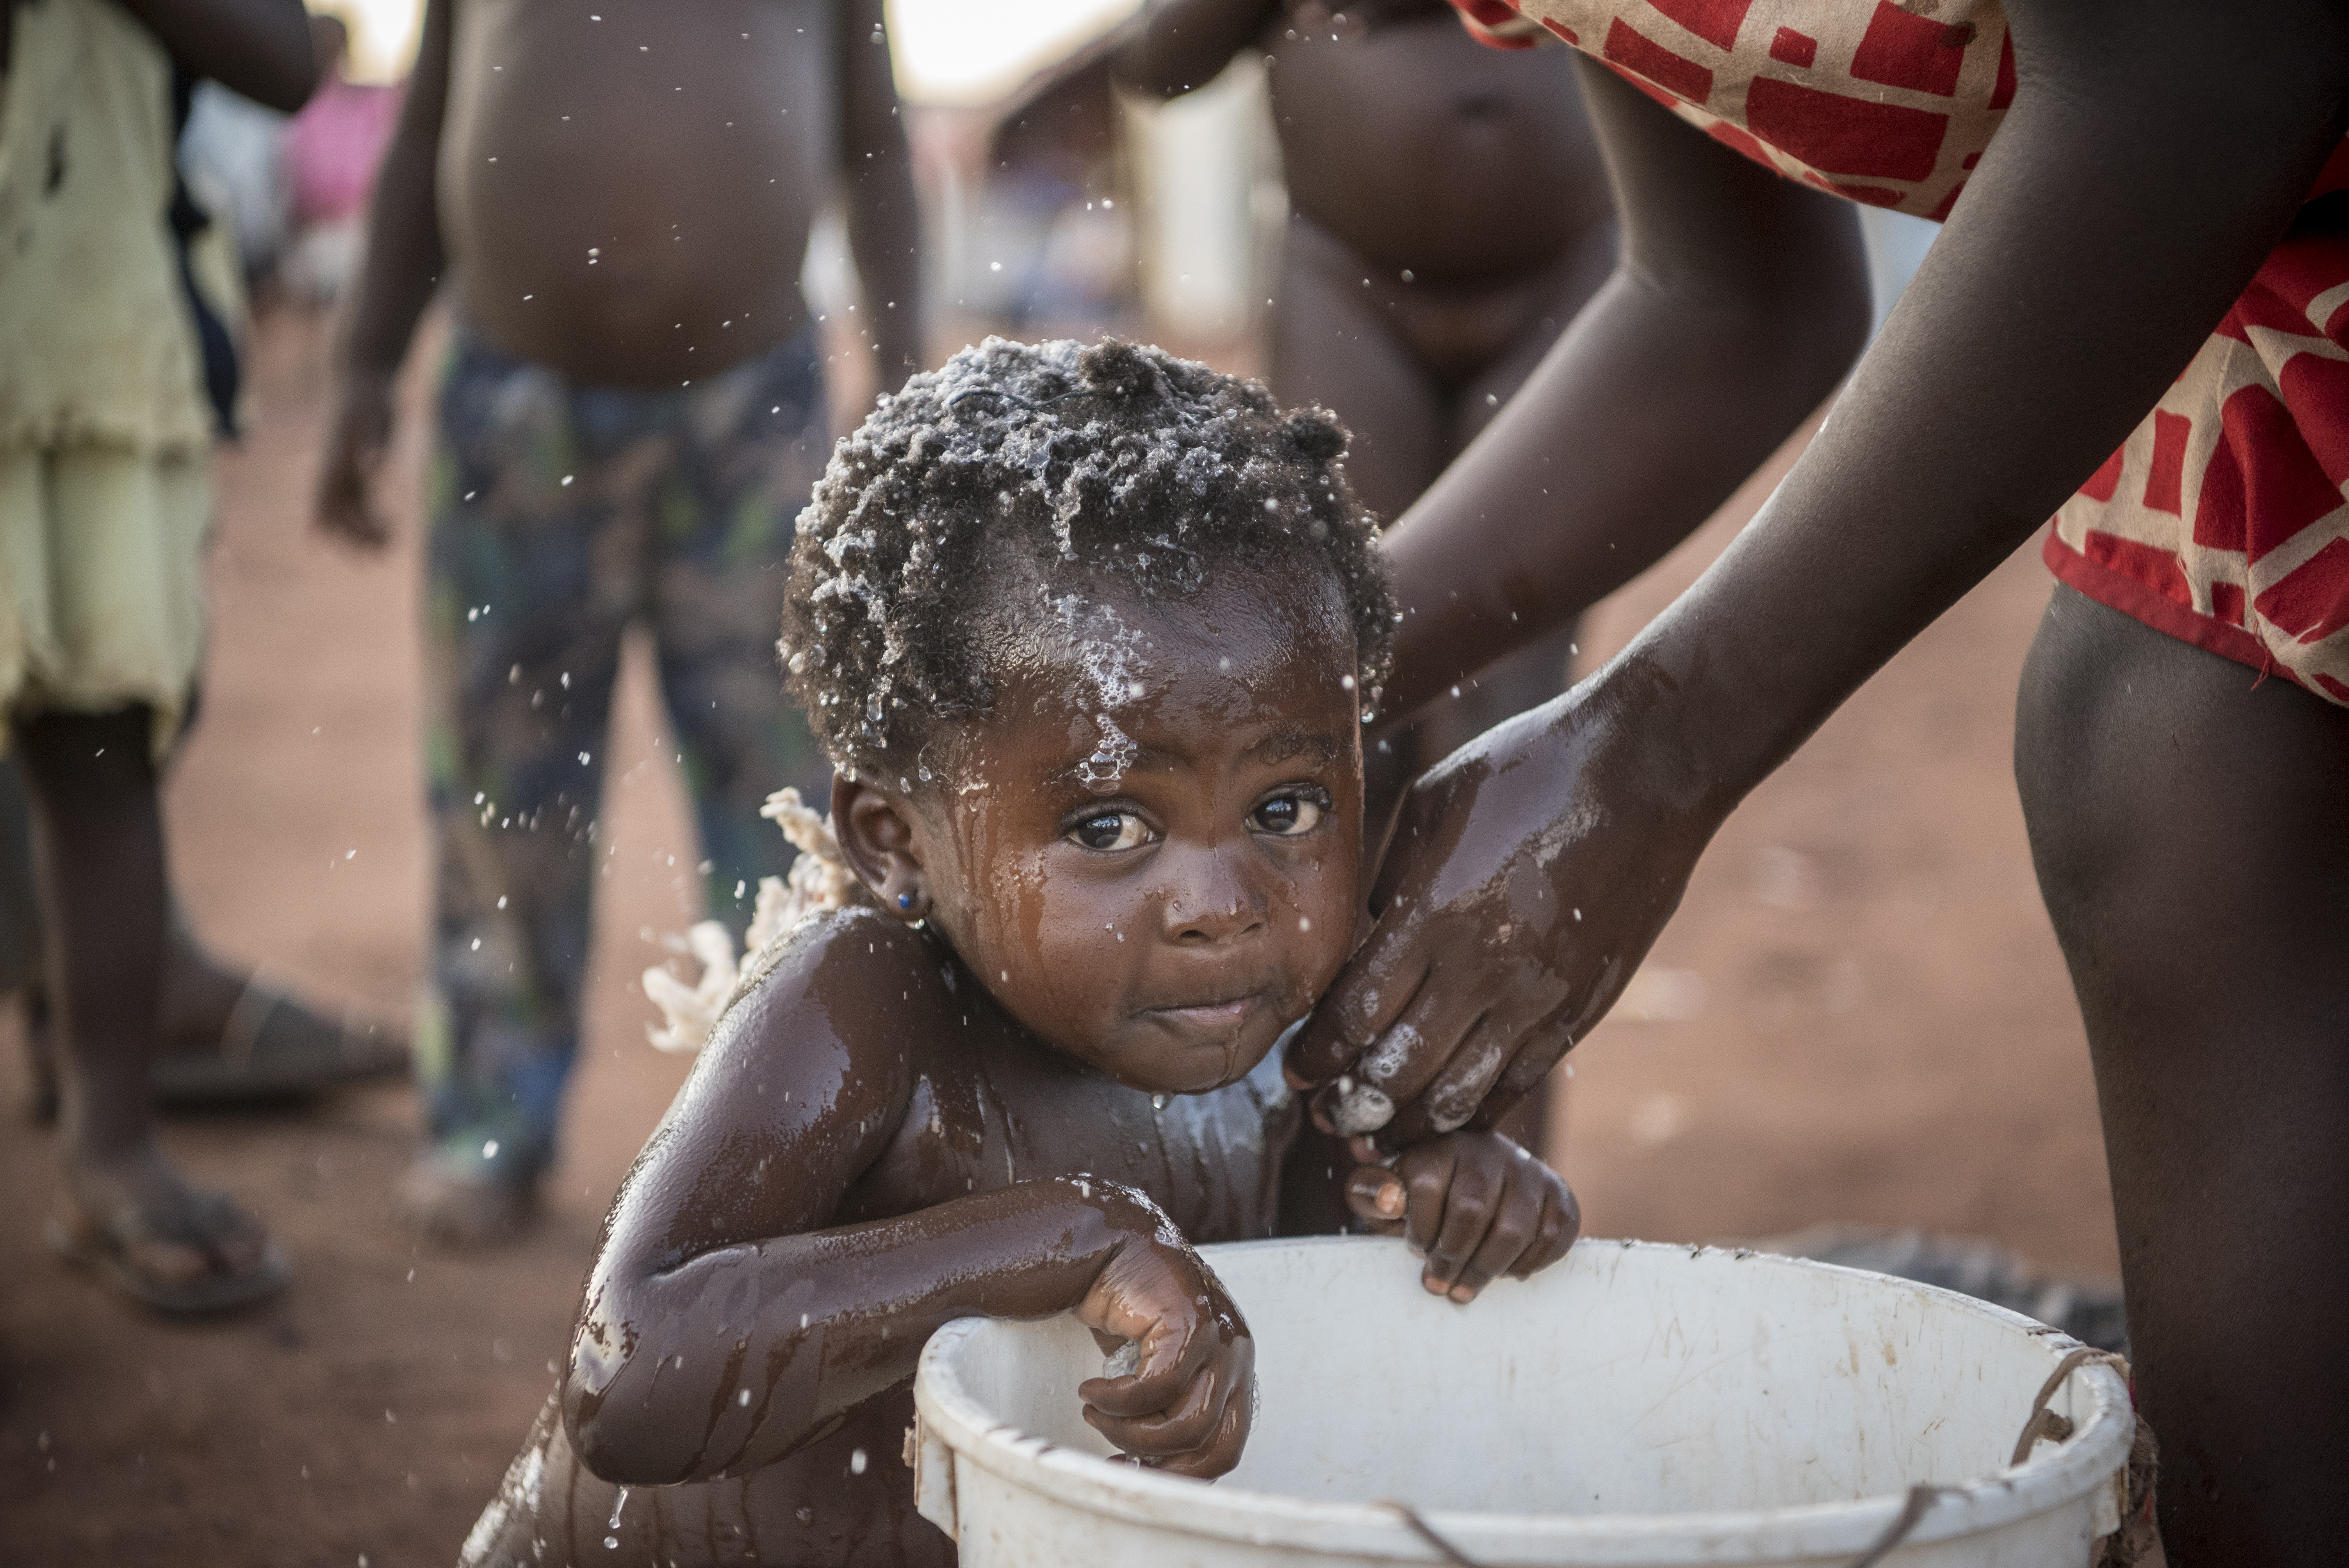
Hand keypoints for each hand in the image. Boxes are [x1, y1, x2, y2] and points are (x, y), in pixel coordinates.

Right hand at [314, 371, 396, 547]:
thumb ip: (373, 445)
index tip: (362, 547)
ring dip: (365, 530)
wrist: (365, 381)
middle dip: (356, 536)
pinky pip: (361, 500)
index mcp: (333, 465)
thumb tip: (374, 471)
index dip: (339, 530)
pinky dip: (372, 516)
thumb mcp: (374, 419)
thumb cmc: (369, 400)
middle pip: (338, 516)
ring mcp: (346, 471)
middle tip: (383, 553)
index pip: (326, 507)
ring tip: (390, 545)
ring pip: (350, 511)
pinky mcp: (359, 468)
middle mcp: (336, 472)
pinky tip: (392, 525)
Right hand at [1074, 1206, 1253, 1477]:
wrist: (1104, 1242)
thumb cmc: (1125, 1307)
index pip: (1226, 1447)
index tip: (1133, 1470)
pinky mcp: (1191, 1321)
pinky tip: (1091, 1390)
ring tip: (1095, 1411)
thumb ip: (1167, 1407)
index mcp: (1233, 1369)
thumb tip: (1153, 1469)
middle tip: (1115, 1452)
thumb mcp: (1152, 1366)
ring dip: (1130, 1431)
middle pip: (1218, 1448)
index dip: (1180, 1475)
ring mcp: (1219, 1337)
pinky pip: (1158, 1388)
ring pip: (1187, 1425)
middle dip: (1162, 1464)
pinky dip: (1117, 1401)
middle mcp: (1237, 1354)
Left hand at [1291, 670, 1722, 1146]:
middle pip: (1398, 1070)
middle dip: (1353, 1105)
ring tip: (1381, 1133)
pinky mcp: (1582, 1007)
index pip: (1354, 1014)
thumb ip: (1390, 883)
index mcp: (1431, 912)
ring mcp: (1537, 995)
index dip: (1317, 1055)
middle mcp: (1481, 966)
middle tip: (1328, 1117)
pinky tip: (1451, 1111)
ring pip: (1459, 1094)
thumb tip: (1364, 941)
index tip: (1294, 1072)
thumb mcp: (1430, 808)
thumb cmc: (1523, 771)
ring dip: (1412, 1121)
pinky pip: (1520, 1081)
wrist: (1643, 769)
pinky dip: (1479, 1107)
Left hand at [1346, 1130, 1578, 1301]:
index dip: (1420, 1229)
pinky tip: (1507, 1272)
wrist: (1476, 1181)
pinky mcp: (1558, 1193)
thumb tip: (1389, 1201)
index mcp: (1443, 1146)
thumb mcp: (1389, 1191)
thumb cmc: (1425, 1196)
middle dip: (1452, 1258)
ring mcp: (1527, 1170)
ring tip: (1464, 1290)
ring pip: (1513, 1228)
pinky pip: (1552, 1234)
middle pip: (1471, 1211)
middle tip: (1439, 1285)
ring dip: (1486, 1269)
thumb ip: (1370, 1193)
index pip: (1428, 1187)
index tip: (1417, 1249)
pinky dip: (1529, 1263)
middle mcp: (1488, 1151)